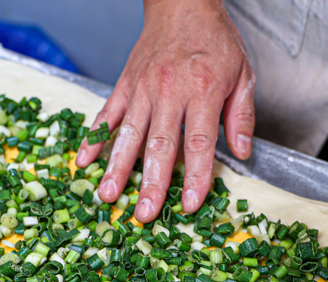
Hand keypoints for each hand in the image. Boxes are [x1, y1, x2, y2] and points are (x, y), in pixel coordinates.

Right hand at [74, 0, 254, 222]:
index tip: (190, 204)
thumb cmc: (214, 40)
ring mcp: (143, 88)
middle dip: (151, 183)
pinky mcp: (125, 84)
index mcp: (203, 90)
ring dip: (117, 168)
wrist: (182, 3)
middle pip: (160, 144)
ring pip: (128, 133)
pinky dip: (93, 137)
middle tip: (145, 214)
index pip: (199, 142)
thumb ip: (242, 116)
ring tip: (109, 196)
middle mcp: (170, 90)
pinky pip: (107, 113)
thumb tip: (242, 153)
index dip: (194, 177)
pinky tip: (84, 161)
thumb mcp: (243, 73)